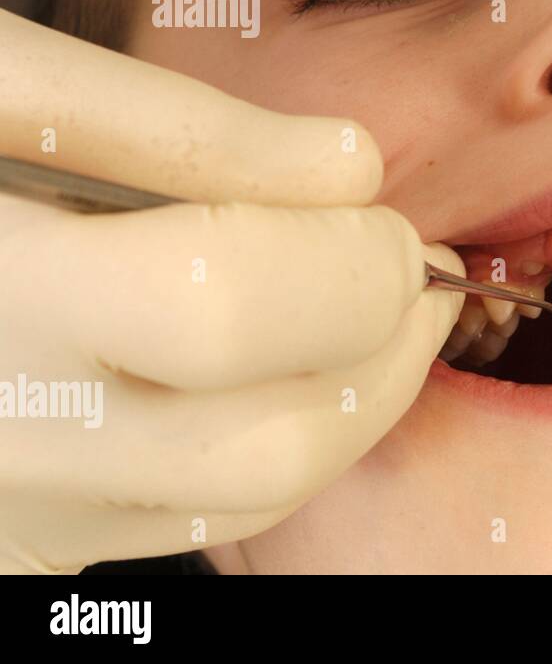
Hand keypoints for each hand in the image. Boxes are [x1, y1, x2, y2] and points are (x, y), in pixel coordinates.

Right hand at [0, 10, 462, 571]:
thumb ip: (166, 128)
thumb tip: (349, 168)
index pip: (225, 307)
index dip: (345, 258)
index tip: (385, 207)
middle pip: (263, 441)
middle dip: (374, 344)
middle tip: (397, 259)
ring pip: (238, 503)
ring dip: (343, 403)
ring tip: (354, 307)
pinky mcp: (0, 539)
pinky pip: (180, 523)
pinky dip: (263, 444)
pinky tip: (265, 365)